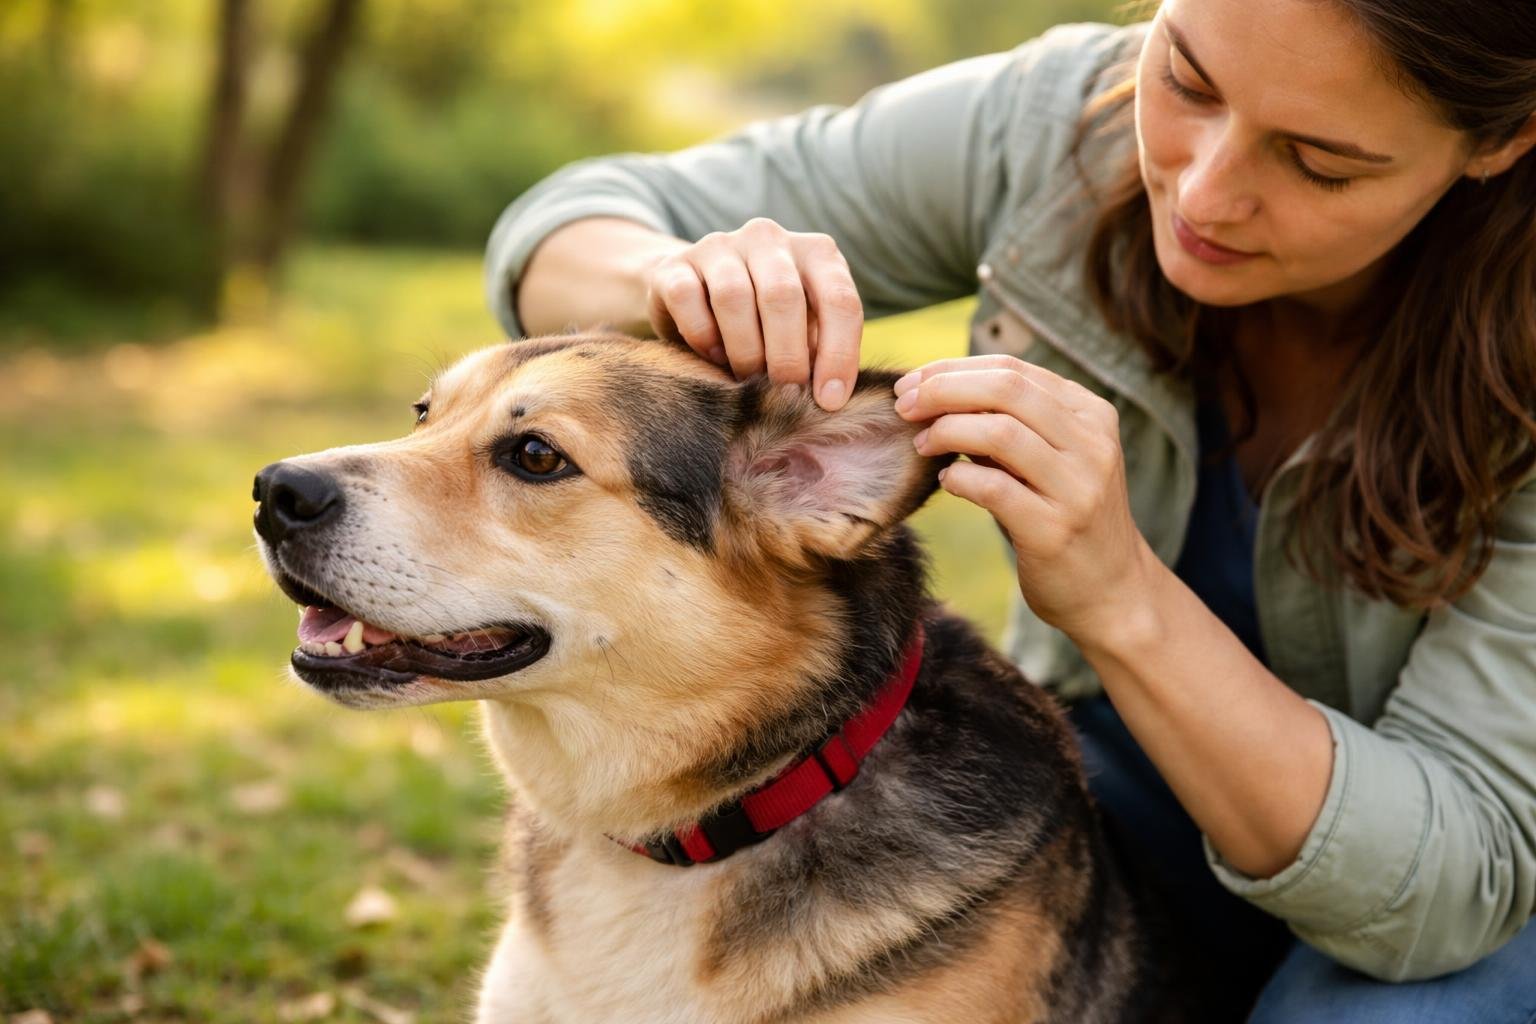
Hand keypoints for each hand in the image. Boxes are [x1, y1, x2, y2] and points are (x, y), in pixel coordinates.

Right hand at [643, 217, 862, 409]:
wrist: (698, 294)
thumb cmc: (767, 324)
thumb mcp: (805, 332)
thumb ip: (820, 354)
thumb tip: (829, 399)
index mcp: (815, 252)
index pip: (838, 299)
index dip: (838, 354)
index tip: (829, 401)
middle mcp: (769, 238)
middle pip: (782, 296)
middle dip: (786, 357)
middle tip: (783, 395)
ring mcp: (719, 245)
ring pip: (733, 296)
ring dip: (744, 351)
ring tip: (747, 379)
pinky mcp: (675, 264)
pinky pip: (687, 298)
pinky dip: (702, 336)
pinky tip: (713, 355)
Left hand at [893, 354, 1163, 642]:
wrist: (1112, 591)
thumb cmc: (1064, 517)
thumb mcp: (1049, 459)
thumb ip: (1009, 424)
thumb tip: (936, 392)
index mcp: (1091, 414)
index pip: (1013, 370)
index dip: (952, 370)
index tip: (912, 383)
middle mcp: (1092, 443)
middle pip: (1006, 389)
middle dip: (942, 389)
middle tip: (903, 405)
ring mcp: (1078, 487)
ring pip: (1000, 432)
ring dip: (946, 431)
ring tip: (921, 444)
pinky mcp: (1055, 530)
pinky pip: (994, 488)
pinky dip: (959, 477)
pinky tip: (947, 480)